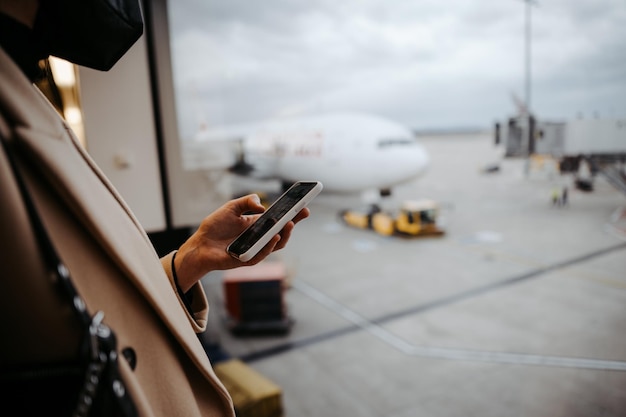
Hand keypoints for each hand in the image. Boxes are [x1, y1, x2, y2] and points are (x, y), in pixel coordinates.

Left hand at [173, 194, 309, 291]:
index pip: (279, 219)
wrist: (200, 244)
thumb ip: (247, 202)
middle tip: (302, 213)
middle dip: (294, 223)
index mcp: (258, 225)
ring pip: (276, 245)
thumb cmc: (215, 226)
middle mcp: (260, 237)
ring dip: (284, 235)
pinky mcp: (247, 260)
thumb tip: (263, 207)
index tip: (303, 205)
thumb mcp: (232, 207)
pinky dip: (269, 247)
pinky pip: (261, 255)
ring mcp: (255, 249)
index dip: (292, 213)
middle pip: (282, 232)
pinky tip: (273, 237)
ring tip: (288, 224)